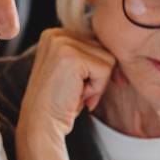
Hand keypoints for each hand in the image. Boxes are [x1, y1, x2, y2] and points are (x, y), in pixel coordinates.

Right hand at [19, 28, 115, 142]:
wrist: (41, 124)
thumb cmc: (60, 103)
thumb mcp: (72, 72)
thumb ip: (87, 54)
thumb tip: (118, 49)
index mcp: (54, 35)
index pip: (95, 43)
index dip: (95, 69)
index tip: (79, 87)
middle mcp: (56, 34)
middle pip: (103, 49)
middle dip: (97, 76)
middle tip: (76, 92)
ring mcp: (62, 44)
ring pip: (108, 59)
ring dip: (98, 83)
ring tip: (76, 93)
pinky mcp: (72, 57)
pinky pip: (106, 69)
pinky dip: (97, 88)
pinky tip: (79, 96)